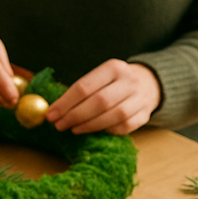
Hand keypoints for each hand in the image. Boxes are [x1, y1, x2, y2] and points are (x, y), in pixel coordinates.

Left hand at [45, 59, 160, 134]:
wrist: (147, 83)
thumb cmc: (112, 83)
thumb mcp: (98, 78)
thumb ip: (78, 91)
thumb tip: (52, 110)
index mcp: (113, 68)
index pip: (84, 86)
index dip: (65, 103)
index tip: (51, 115)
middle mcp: (129, 81)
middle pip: (99, 102)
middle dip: (75, 116)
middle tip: (59, 125)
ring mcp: (140, 98)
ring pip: (114, 116)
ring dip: (89, 125)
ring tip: (73, 129)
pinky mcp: (145, 114)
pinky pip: (125, 126)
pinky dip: (109, 130)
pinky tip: (96, 131)